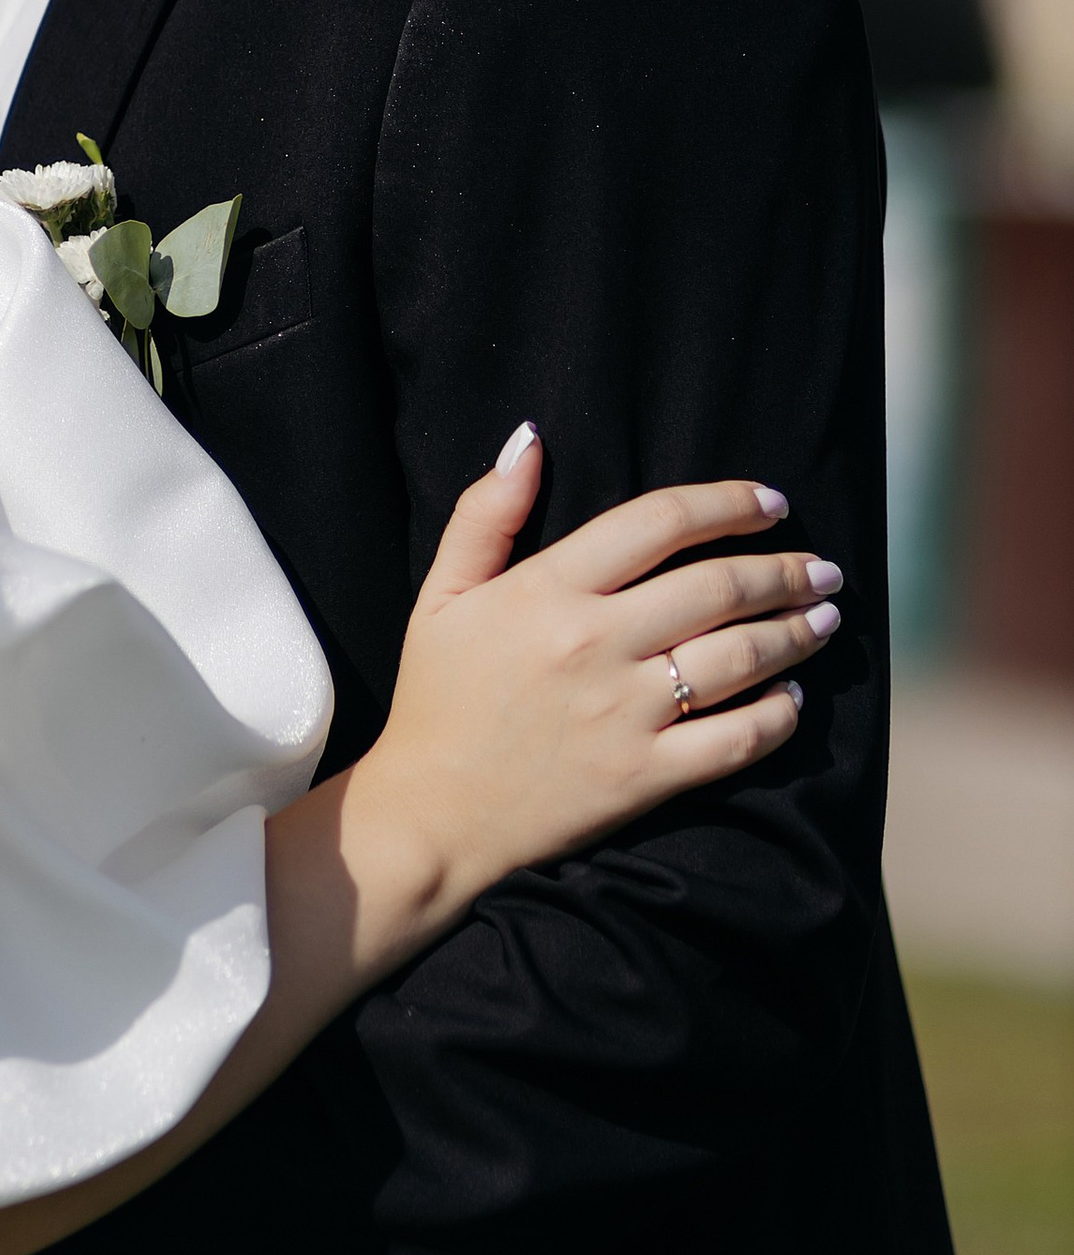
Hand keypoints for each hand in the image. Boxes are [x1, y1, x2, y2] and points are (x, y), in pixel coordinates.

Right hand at [357, 432, 836, 925]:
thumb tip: (530, 438)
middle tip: (821, 567)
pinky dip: (778, 714)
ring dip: (797, 632)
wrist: (429, 816)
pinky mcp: (644, 777)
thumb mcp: (443, 595)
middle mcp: (594, 643)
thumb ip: (484, 513)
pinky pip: (737, 739)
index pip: (660, 522)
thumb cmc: (438, 699)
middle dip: (785, 570)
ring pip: (740, 657)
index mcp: (548, 589)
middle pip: (718, 586)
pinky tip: (792, 696)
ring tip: (825, 619)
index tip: (772, 503)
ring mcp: (624, 713)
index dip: (728, 503)